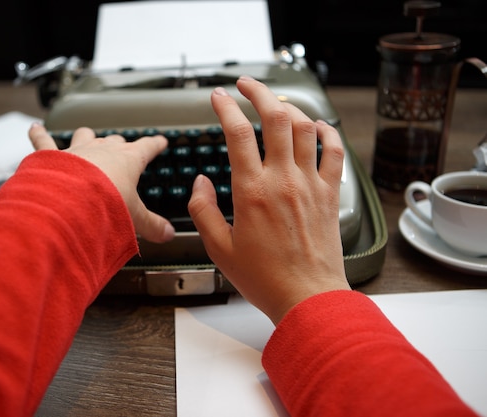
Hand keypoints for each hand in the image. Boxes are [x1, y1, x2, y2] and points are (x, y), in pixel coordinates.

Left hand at [28, 123, 174, 242]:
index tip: (160, 140)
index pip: (146, 147)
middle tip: (124, 146)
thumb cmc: (105, 203)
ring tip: (87, 134)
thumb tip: (168, 234)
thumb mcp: (135, 218)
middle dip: (120, 143)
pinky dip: (38, 134)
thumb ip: (152, 226)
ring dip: (87, 136)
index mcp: (127, 160)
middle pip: (114, 141)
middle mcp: (102, 150)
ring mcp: (77, 151)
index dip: (155, 144)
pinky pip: (43, 141)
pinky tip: (35, 127)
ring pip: (85, 135)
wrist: (71, 201)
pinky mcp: (52, 157)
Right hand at [188, 76, 349, 323]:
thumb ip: (204, 210)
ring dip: (289, 106)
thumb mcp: (219, 248)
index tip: (218, 97)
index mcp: (252, 192)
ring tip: (275, 101)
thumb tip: (201, 182)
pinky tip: (318, 126)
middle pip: (275, 117)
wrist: (308, 298)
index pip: (236, 133)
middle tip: (245, 85)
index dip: (225, 107)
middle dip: (258, 92)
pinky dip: (327, 132)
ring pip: (305, 127)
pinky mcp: (330, 194)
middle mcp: (283, 180)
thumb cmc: (264, 278)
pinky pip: (334, 152)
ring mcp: (311, 184)